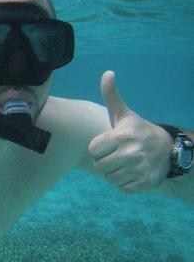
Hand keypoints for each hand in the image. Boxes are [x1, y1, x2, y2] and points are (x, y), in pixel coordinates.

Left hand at [88, 71, 171, 192]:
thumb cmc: (137, 131)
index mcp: (122, 135)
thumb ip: (112, 96)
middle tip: (117, 154)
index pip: (93, 149)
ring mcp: (139, 169)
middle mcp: (131, 152)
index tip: (110, 143)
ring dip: (114, 173)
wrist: (168, 149)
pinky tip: (133, 172)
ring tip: (125, 163)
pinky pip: (122, 188)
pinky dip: (125, 183)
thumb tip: (107, 73)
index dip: (99, 147)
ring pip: (109, 178)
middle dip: (105, 161)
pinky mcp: (145, 183)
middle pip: (99, 165)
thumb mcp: (124, 114)